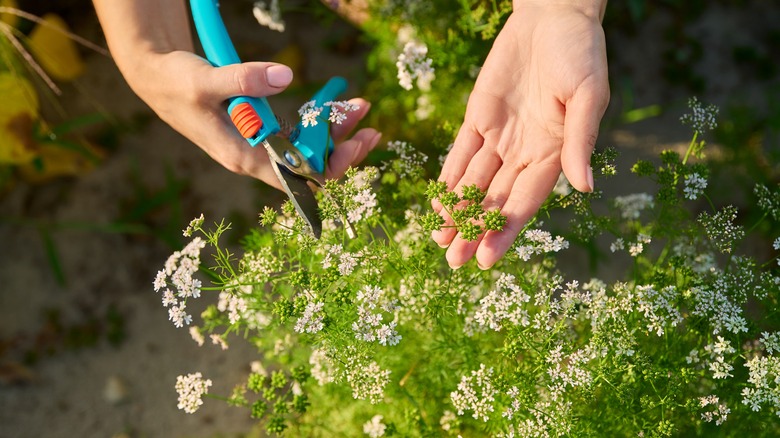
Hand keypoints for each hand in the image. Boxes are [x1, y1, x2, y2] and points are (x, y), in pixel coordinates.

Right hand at [127, 51, 380, 189]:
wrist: (157, 79)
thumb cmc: (176, 84)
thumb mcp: (206, 80)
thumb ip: (244, 79)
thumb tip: (287, 77)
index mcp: (243, 156)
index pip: (297, 176)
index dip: (331, 166)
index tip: (356, 145)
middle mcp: (254, 158)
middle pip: (309, 165)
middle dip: (342, 147)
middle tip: (372, 125)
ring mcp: (258, 145)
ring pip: (306, 148)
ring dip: (334, 131)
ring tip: (360, 106)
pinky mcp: (259, 131)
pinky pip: (297, 134)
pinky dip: (318, 121)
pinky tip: (336, 104)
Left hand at [432, 2, 608, 268]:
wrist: (551, 14)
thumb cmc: (579, 52)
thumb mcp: (588, 94)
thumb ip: (580, 140)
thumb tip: (585, 188)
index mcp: (554, 152)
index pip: (525, 200)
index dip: (506, 231)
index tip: (487, 259)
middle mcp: (525, 152)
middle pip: (496, 200)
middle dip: (476, 231)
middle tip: (454, 262)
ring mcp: (500, 137)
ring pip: (474, 183)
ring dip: (458, 213)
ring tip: (439, 242)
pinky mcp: (478, 118)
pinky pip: (460, 154)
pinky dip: (448, 178)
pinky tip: (437, 203)